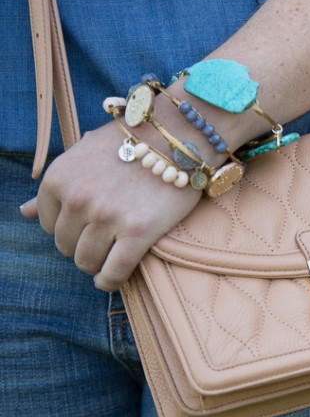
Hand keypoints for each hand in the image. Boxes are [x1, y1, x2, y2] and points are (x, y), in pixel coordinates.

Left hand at [21, 122, 201, 291]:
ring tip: (111, 255)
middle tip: (104, 238)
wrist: (178, 135)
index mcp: (59, 178)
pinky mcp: (138, 231)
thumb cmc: (132, 142)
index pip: (48, 224)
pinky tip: (112, 279)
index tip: (87, 225)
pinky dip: (110, 281)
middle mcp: (78, 198)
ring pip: (87, 261)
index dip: (69, 227)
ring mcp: (107, 216)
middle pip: (66, 245)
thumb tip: (24, 212)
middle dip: (82, 245)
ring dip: (97, 263)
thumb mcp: (84, 155)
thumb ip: (56, 186)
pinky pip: (114, 271)